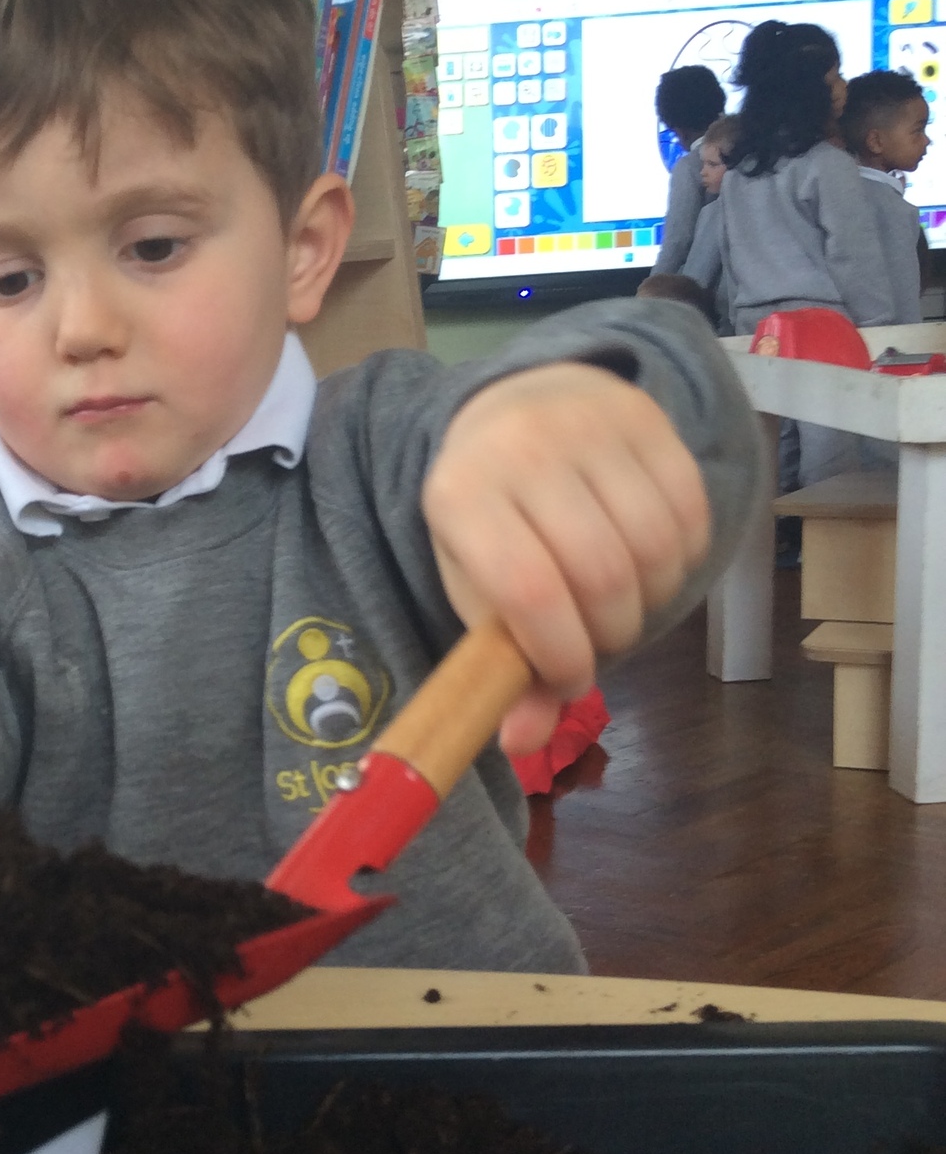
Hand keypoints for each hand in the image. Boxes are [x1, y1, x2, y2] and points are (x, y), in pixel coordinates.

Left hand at [421, 363, 709, 754]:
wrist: (515, 410)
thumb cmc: (493, 520)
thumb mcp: (477, 587)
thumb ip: (501, 667)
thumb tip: (521, 743)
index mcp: (461, 496)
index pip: (529, 591)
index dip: (563, 655)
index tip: (570, 681)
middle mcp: (523, 448)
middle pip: (601, 573)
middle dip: (610, 634)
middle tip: (598, 645)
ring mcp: (589, 424)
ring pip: (655, 546)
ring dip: (651, 601)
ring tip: (623, 606)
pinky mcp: (647, 416)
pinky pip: (691, 511)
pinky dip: (682, 560)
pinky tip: (650, 566)